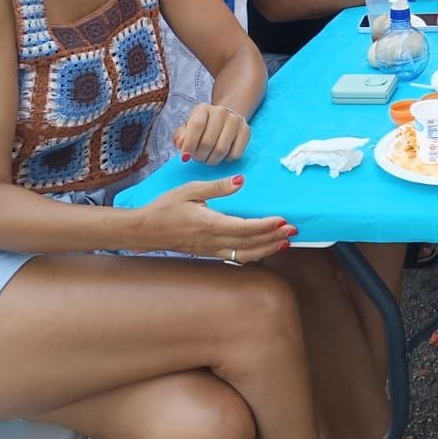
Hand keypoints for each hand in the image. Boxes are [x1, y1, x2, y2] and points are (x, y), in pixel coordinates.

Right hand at [142, 175, 292, 261]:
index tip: (283, 221)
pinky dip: (252, 254)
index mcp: (209, 223)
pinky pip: (234, 258)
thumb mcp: (190, 190)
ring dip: (267, 249)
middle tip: (294, 231)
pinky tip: (263, 250)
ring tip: (285, 243)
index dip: (265, 226)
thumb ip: (217, 186)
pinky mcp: (208, 253)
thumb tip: (241, 180)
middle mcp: (212, 240)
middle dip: (273, 238)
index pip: (243, 228)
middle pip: (249, 244)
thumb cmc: (164, 208)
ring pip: (244, 255)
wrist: (144, 231)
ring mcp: (210, 250)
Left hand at [173, 103, 250, 164]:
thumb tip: (181, 145)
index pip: (196, 126)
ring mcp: (235, 120)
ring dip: (211, 160)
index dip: (189, 144)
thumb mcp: (187, 128)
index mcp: (202, 108)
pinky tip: (221, 155)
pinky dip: (226, 160)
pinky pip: (235, 154)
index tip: (185, 156)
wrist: (224, 119)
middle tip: (197, 158)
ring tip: (207, 158)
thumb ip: (180, 137)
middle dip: (199, 156)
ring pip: (221, 150)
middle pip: (208, 142)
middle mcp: (221, 111)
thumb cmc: (202, 127)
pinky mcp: (246, 131)